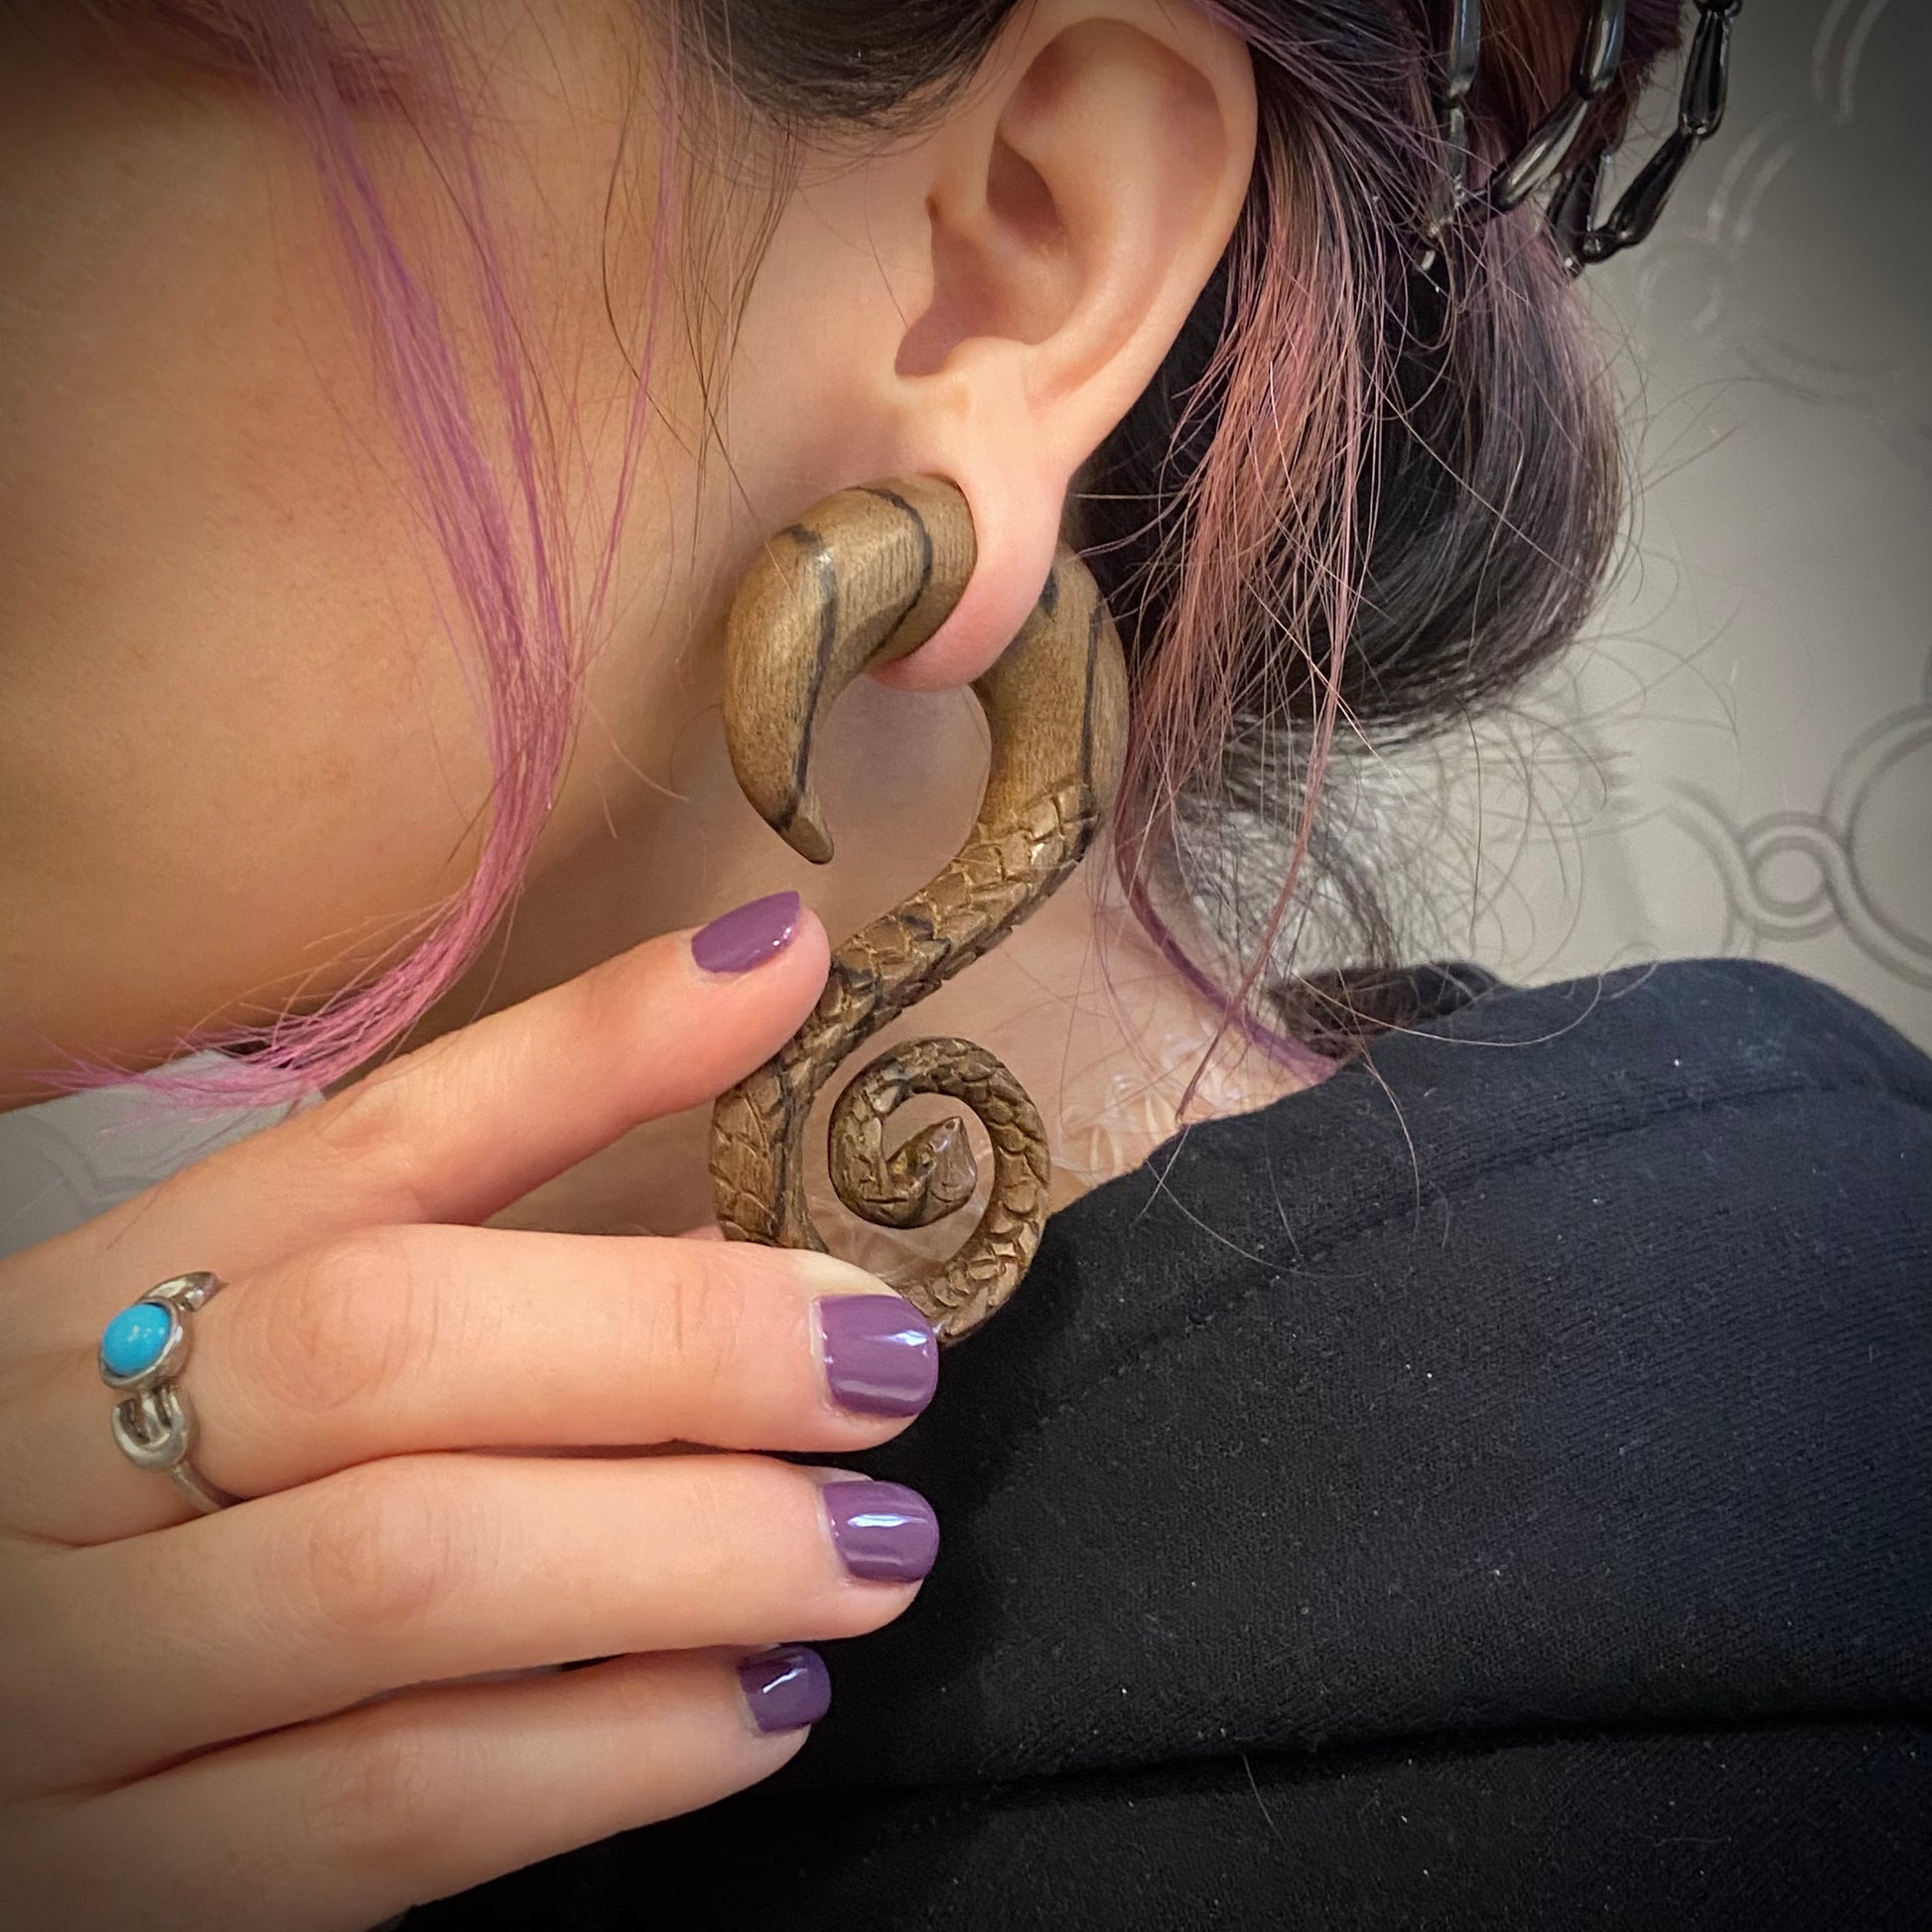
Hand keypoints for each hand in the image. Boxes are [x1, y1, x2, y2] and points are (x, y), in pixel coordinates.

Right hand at [0, 902, 942, 1929]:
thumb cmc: (136, 1527)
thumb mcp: (246, 1358)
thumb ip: (478, 1232)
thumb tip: (739, 1107)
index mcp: (96, 1303)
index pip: (364, 1137)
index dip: (589, 1048)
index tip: (788, 978)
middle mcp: (54, 1460)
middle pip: (389, 1344)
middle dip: (677, 1345)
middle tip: (885, 1368)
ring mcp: (72, 1679)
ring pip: (413, 1578)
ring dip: (691, 1557)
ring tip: (871, 1555)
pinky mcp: (127, 1887)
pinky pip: (397, 1810)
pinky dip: (615, 1752)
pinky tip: (756, 1709)